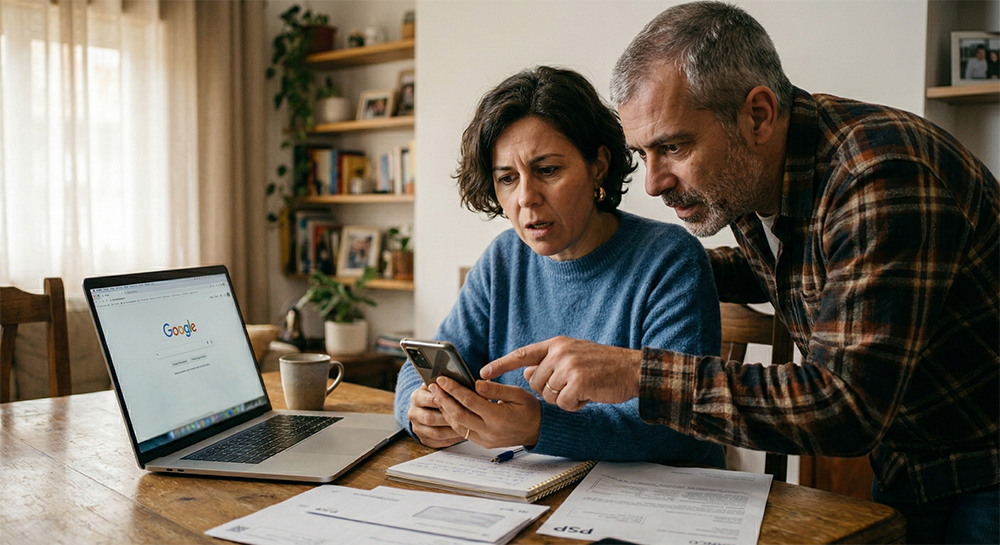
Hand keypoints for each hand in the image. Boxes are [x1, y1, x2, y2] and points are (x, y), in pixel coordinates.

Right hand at [407, 384, 463, 447]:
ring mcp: (418, 428)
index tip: (453, 399)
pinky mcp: (424, 439)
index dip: (440, 399)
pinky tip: (463, 434)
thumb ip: (445, 385)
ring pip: (436, 433)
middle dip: (448, 418)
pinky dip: (452, 439)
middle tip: (465, 416)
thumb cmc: (437, 394)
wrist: (427, 407)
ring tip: (467, 426)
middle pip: (430, 418)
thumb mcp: (438, 385)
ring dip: (453, 430)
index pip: (425, 399)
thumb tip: (459, 384)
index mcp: (416, 398)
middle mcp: (414, 414)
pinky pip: (439, 443)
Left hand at [432, 377, 540, 448]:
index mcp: (498, 417)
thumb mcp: (517, 394)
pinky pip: (463, 432)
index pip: (469, 401)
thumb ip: (495, 389)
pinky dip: (453, 420)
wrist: (539, 431)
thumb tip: (476, 383)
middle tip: (434, 386)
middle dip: (443, 399)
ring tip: (438, 396)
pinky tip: (449, 409)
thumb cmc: (530, 410)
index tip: (443, 379)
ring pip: (457, 426)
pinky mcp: (483, 443)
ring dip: (445, 410)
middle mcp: (489, 431)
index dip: (453, 389)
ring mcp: (485, 439)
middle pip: (458, 415)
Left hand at [481, 336, 641, 410]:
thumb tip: (526, 371)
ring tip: (583, 388)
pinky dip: (576, 405)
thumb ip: (549, 362)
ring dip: (564, 399)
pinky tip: (589, 395)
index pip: (522, 354)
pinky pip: (564, 404)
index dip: (501, 364)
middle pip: (535, 383)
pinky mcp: (578, 381)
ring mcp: (569, 365)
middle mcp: (560, 352)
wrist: (633, 370)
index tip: (482, 373)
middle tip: (573, 386)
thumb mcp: (574, 357)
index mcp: (557, 344)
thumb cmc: (604, 366)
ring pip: (548, 395)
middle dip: (550, 391)